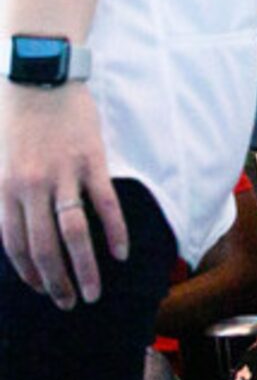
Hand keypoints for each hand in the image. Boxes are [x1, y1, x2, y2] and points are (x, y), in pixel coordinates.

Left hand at [0, 82, 126, 307]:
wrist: (40, 76)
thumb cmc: (15, 116)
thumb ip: (4, 194)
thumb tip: (14, 230)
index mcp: (4, 189)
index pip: (15, 245)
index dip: (29, 273)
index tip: (43, 291)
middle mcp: (31, 187)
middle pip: (44, 247)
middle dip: (57, 283)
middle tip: (71, 303)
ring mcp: (63, 175)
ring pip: (74, 233)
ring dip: (85, 268)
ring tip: (95, 291)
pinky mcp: (92, 161)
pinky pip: (105, 204)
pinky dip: (114, 231)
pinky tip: (121, 253)